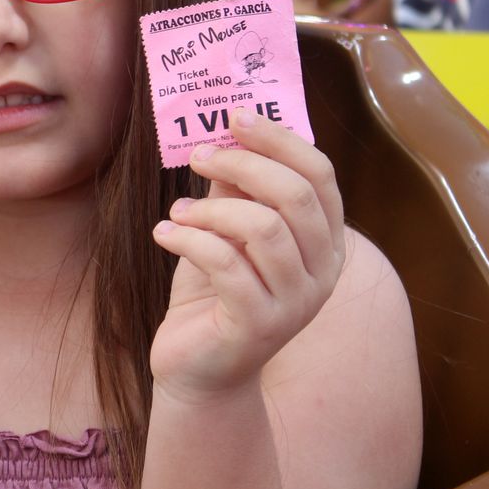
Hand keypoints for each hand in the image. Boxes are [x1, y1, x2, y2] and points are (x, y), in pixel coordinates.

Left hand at [149, 109, 345, 403]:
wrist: (199, 372)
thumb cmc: (213, 295)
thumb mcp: (225, 233)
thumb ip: (235, 191)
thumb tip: (225, 135)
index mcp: (324, 242)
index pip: (320, 175)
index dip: (280, 140)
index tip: (235, 116)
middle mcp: (321, 271)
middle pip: (297, 195)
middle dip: (243, 164)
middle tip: (198, 155)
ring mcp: (295, 302)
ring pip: (263, 228)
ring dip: (211, 208)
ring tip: (178, 211)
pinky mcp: (259, 324)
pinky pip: (227, 264)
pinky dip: (190, 239)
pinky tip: (164, 234)